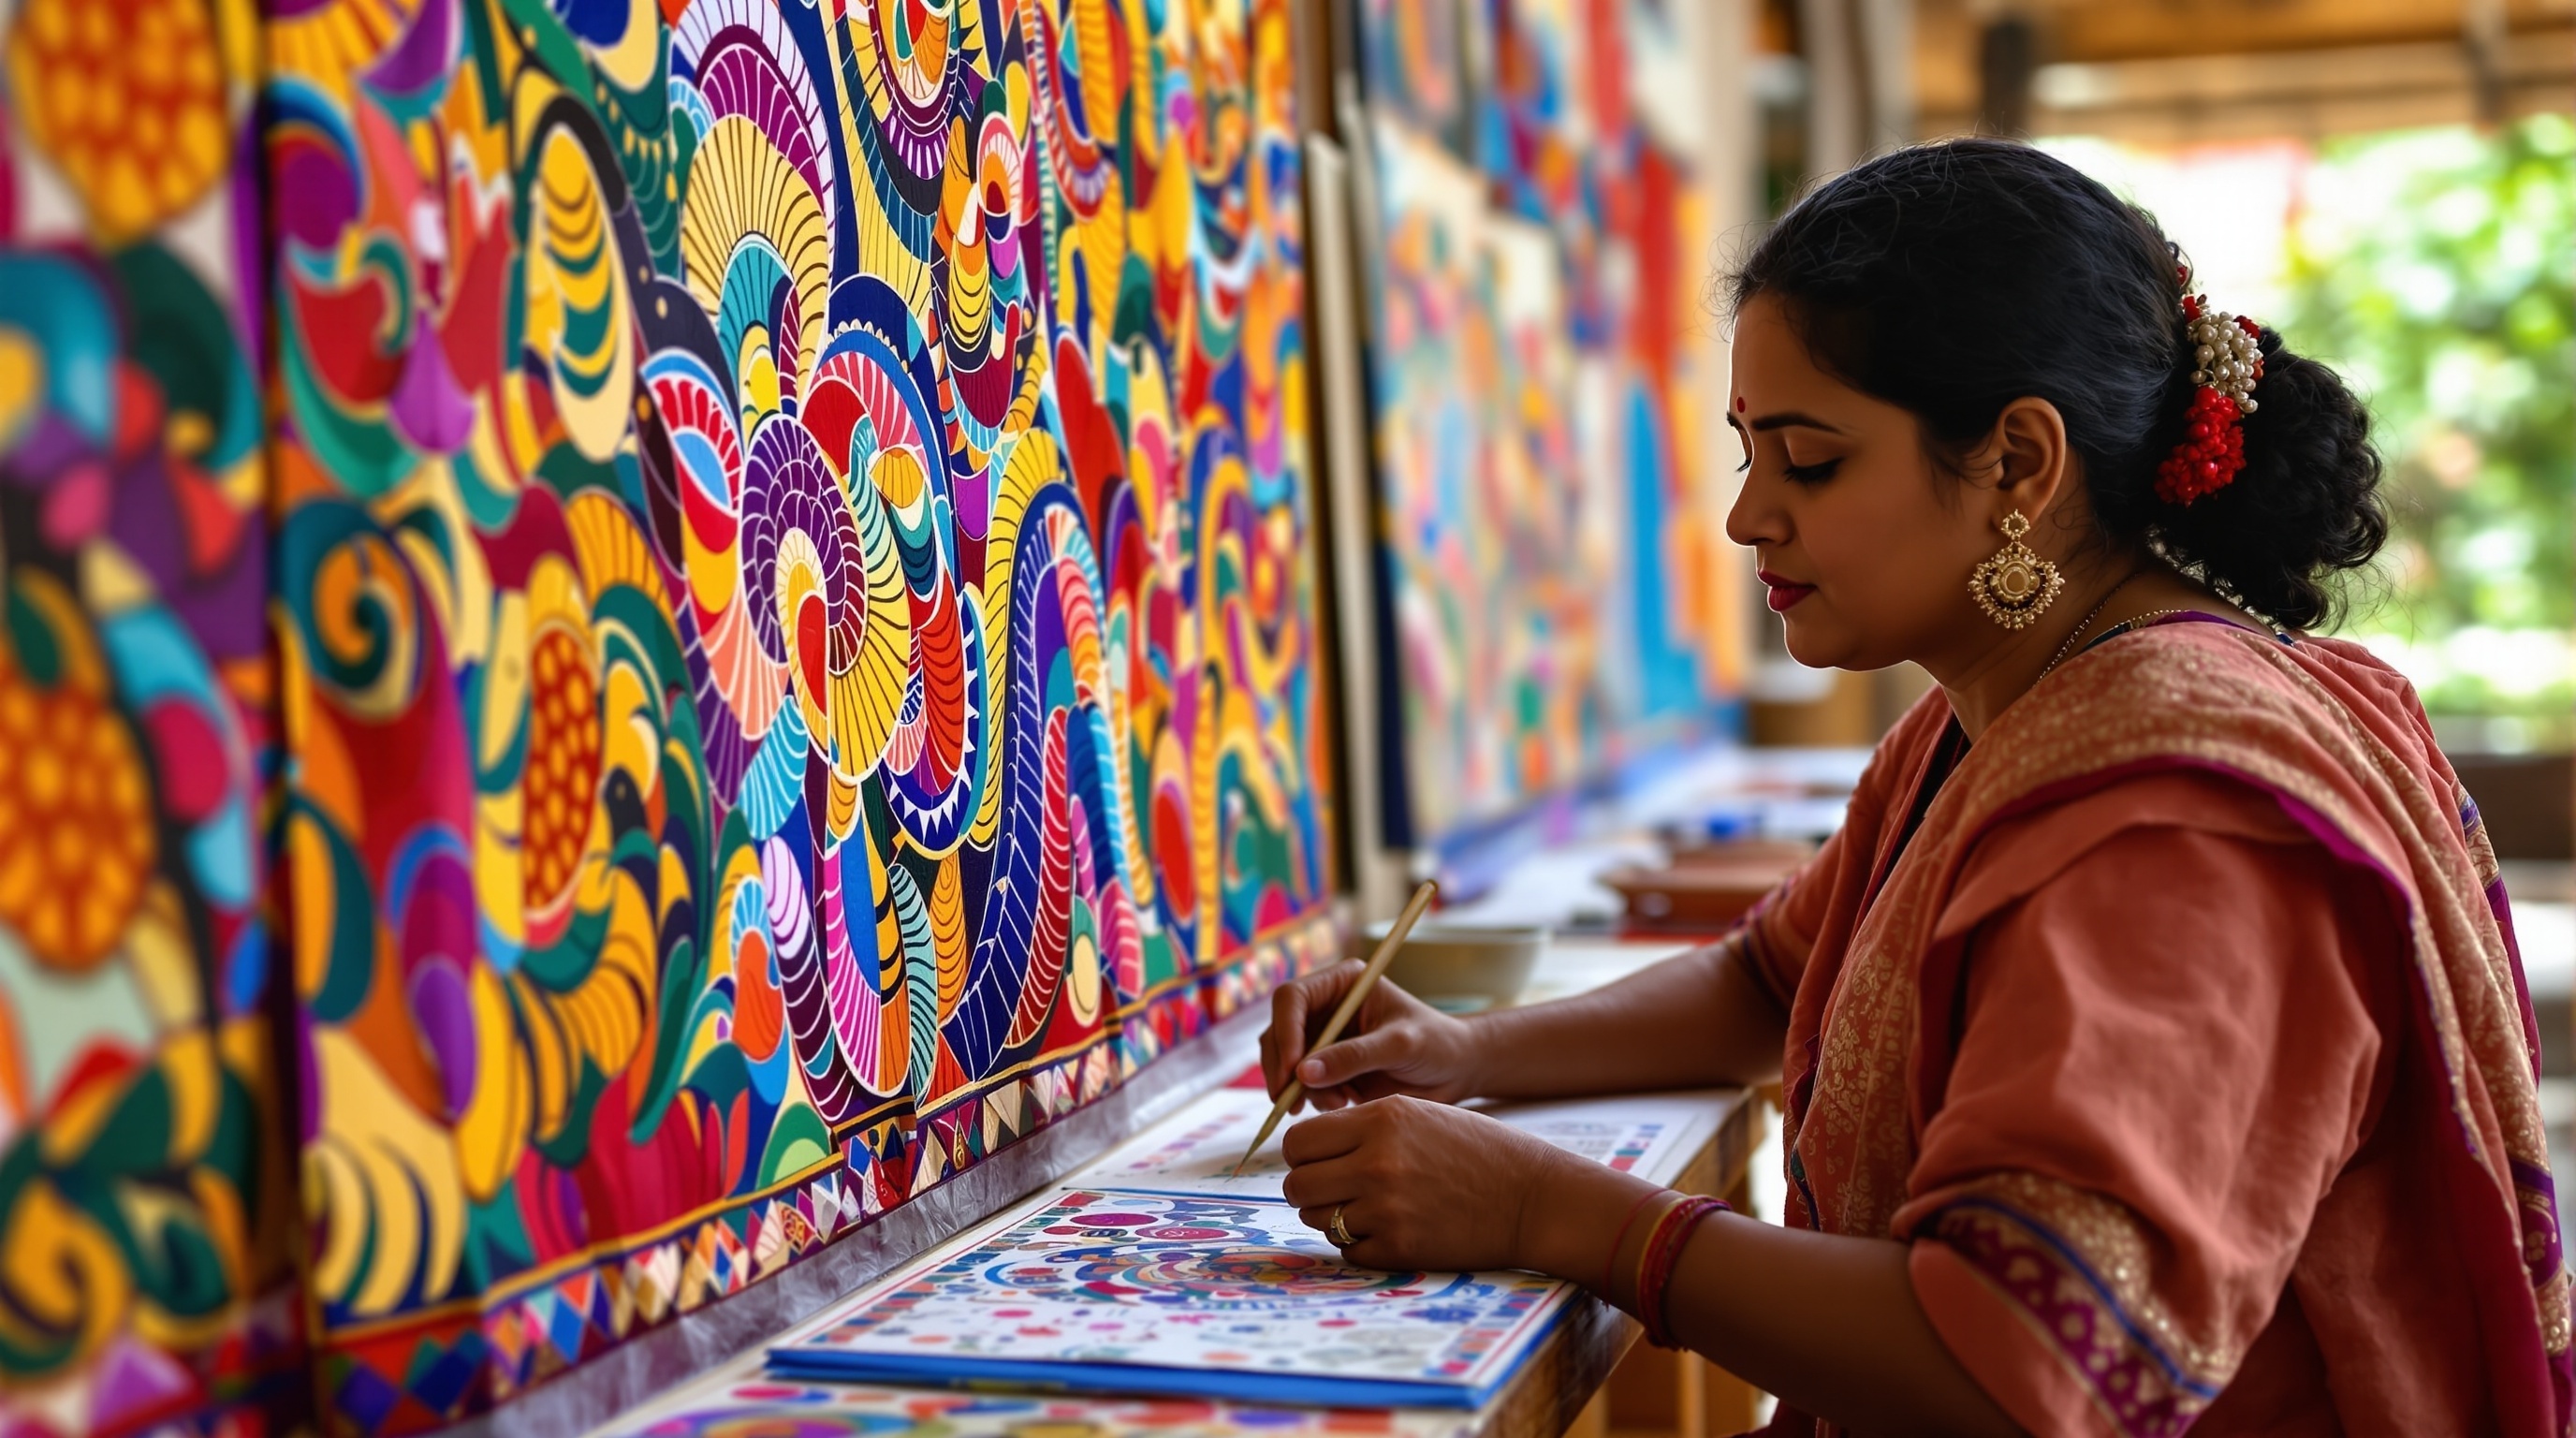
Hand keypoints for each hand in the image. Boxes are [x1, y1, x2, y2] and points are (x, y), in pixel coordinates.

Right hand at [1260, 960, 1482, 1110]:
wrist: (1455, 1071)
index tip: (1294, 1069)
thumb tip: (1303, 1072)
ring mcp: (1323, 1038)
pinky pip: (1299, 1083)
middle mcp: (1325, 1007)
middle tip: (1294, 1101)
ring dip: (1299, 1087)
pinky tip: (1341, 1104)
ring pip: (1285, 1061)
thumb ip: (1354, 1056)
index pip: (1292, 998)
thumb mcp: (1399, 1045)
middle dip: (1284, 1067)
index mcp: (1342, 983)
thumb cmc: (1436, 1044)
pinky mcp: (1326, 1067)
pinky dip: (1311, 1098)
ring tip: (1338, 1102)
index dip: (1285, 1031)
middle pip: (1278, 1031)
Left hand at [1279, 1095, 1580, 1271]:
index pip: (1298, 1141)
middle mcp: (1377, 1162)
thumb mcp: (1418, 1114)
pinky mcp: (1399, 1248)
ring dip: (1334, 1217)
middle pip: (1297, 1185)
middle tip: (1336, 1190)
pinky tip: (1393, 1229)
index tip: (1318, 1161)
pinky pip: (1347, 1251)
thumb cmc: (1476, 1152)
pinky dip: (1362, 1245)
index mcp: (1381, 1119)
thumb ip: (1361, 1125)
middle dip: (1309, 1190)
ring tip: (1370, 1208)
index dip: (1303, 1155)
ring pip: (1317, 1220)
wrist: (1532, 1198)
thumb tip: (1303, 1148)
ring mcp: (1386, 1209)